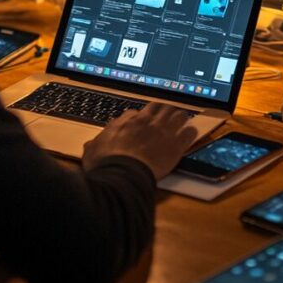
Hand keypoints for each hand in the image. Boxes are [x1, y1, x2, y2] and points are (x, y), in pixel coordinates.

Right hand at [82, 102, 196, 179]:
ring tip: (182, 119)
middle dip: (163, 110)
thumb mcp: (92, 151)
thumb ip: (94, 145)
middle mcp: (147, 122)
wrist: (123, 175)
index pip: (137, 112)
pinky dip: (191, 132)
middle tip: (166, 115)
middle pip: (160, 108)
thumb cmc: (106, 163)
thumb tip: (91, 145)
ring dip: (180, 117)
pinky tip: (191, 133)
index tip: (143, 121)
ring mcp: (163, 132)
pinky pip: (189, 132)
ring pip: (177, 115)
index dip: (141, 116)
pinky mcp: (176, 146)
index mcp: (127, 122)